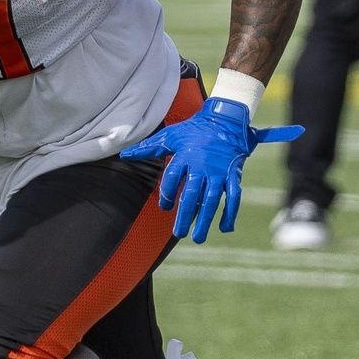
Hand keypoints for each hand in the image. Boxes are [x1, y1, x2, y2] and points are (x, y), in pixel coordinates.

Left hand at [120, 98, 303, 242]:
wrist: (223, 120)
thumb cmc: (192, 130)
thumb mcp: (169, 137)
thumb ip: (148, 148)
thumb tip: (124, 154)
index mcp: (184, 156)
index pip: (172, 178)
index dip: (166, 194)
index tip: (165, 207)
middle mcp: (201, 165)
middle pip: (191, 194)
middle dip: (185, 216)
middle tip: (178, 233)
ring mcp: (219, 171)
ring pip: (212, 199)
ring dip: (205, 220)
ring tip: (198, 238)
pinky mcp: (233, 174)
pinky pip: (234, 196)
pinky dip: (230, 213)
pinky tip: (224, 229)